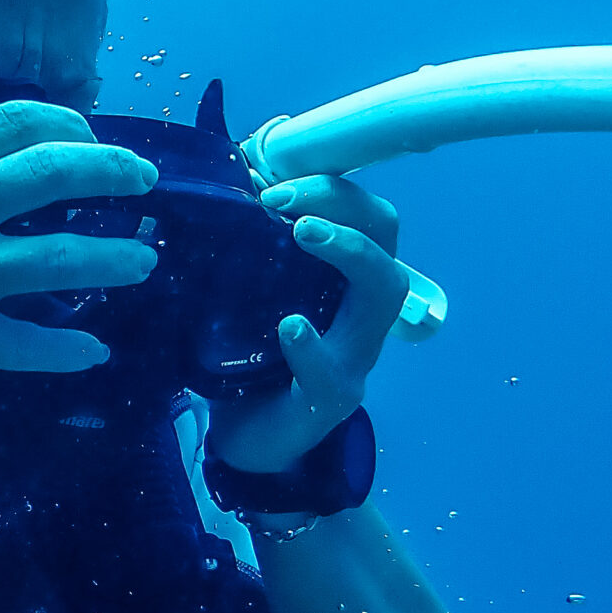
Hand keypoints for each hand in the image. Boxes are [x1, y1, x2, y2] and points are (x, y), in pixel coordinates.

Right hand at [0, 101, 159, 411]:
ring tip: (143, 261)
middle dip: (115, 172)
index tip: (91, 134)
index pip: (16, 122)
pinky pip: (32, 344)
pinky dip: (69, 348)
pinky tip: (93, 350)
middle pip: (56, 174)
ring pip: (63, 260)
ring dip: (116, 259)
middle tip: (144, 183)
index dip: (69, 122)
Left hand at [206, 175, 410, 473]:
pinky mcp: (328, 400)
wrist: (250, 439)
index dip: (329, 187)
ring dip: (348, 252)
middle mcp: (362, 312)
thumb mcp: (249, 292)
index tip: (268, 181)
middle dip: (341, 207)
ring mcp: (354, 356)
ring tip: (303, 233)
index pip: (367, 215)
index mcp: (346, 280)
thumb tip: (225, 173)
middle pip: (386, 240)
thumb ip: (247, 244)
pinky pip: (331, 371)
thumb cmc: (251, 356)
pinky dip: (311, 347)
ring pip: (383, 293)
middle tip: (280, 201)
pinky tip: (291, 327)